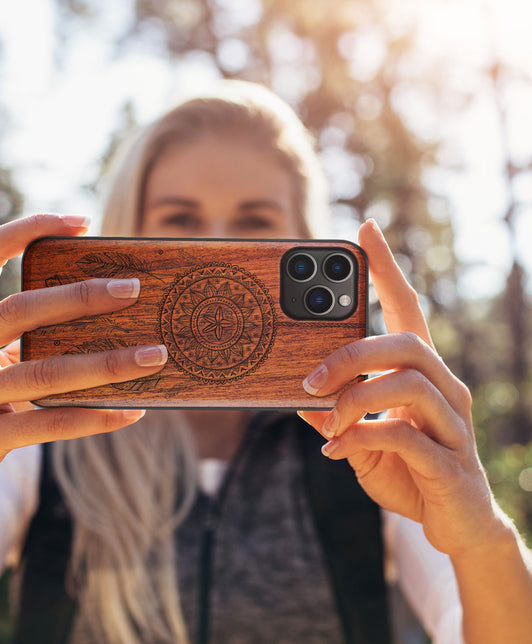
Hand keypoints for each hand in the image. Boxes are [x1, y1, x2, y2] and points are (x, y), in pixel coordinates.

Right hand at [0, 214, 165, 525]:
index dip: (28, 228)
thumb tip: (104, 311)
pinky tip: (131, 412)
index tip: (81, 222)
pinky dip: (94, 417)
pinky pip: (46, 425)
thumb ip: (20, 336)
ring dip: (106, 363)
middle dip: (81, 296)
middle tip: (133, 289)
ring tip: (154, 355)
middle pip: (18, 310)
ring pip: (42, 373)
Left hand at [299, 219, 506, 557]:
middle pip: (405, 343)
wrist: (455, 524)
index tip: (365, 229)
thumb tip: (299, 400)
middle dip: (352, 355)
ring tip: (327, 421)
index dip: (387, 268)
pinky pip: (405, 435)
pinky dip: (363, 437)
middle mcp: (444, 388)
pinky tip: (340, 450)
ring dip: (355, 399)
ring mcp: (453, 424)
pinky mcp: (450, 462)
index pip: (407, 308)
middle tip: (310, 380)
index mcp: (421, 374)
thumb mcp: (361, 439)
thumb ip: (336, 416)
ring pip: (408, 382)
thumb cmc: (407, 470)